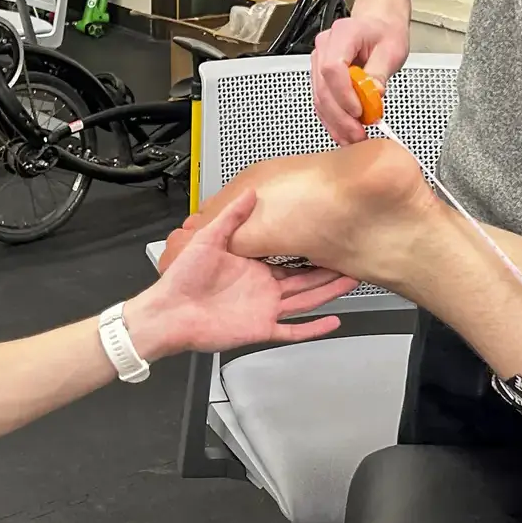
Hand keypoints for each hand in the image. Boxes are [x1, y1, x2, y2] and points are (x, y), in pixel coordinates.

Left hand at [128, 190, 357, 357]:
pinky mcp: (261, 328)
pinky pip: (292, 330)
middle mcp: (262, 288)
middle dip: (329, 271)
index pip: (290, 257)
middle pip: (305, 280)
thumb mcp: (208, 238)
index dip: (310, 250)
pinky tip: (332, 322)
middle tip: (351, 259)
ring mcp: (264, 309)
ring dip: (328, 293)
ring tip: (351, 282)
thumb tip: (250, 192)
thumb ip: (231, 216)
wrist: (169, 312)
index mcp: (253, 267)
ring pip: (305, 301)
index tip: (329, 238)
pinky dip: (313, 328)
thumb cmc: (182, 278)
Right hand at [310, 6, 410, 144]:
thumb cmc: (384, 33)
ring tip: (354, 137)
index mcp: (343, 34)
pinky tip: (344, 133)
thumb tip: (373, 94)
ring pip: (319, 98)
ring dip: (336, 122)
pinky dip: (332, 120)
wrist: (378, 26)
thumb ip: (380, 72)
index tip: (360, 109)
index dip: (344, 93)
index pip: (332, 67)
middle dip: (340, 116)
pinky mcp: (321, 77)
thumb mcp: (392, 49)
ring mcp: (319, 62)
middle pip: (323, 87)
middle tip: (359, 133)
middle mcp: (325, 47)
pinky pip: (322, 102)